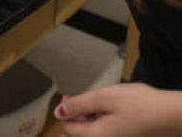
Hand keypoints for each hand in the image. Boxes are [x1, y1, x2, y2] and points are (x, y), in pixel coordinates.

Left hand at [56, 84, 181, 136]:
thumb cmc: (139, 105)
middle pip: (80, 133)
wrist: (172, 116)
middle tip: (92, 100)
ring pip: (94, 132)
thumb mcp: (104, 97)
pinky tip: (115, 112)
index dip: (66, 112)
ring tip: (106, 104)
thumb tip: (59, 111)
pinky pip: (106, 133)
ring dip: (93, 119)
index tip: (72, 97)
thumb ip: (79, 105)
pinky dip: (104, 122)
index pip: (68, 129)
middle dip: (80, 116)